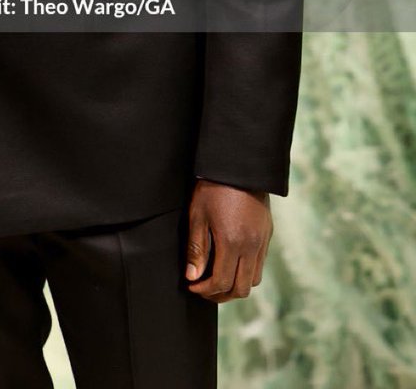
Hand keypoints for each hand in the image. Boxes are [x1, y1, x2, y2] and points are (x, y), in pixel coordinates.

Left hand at [185, 179, 271, 302]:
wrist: (240, 165)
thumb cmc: (213, 187)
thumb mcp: (198, 215)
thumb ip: (196, 248)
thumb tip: (192, 277)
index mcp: (232, 242)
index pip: (221, 282)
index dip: (205, 290)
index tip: (192, 286)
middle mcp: (251, 246)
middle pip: (241, 289)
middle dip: (220, 294)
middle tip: (204, 288)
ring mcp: (262, 242)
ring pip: (254, 280)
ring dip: (235, 285)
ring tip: (217, 279)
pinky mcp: (267, 235)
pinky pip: (260, 265)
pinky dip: (246, 272)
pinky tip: (231, 263)